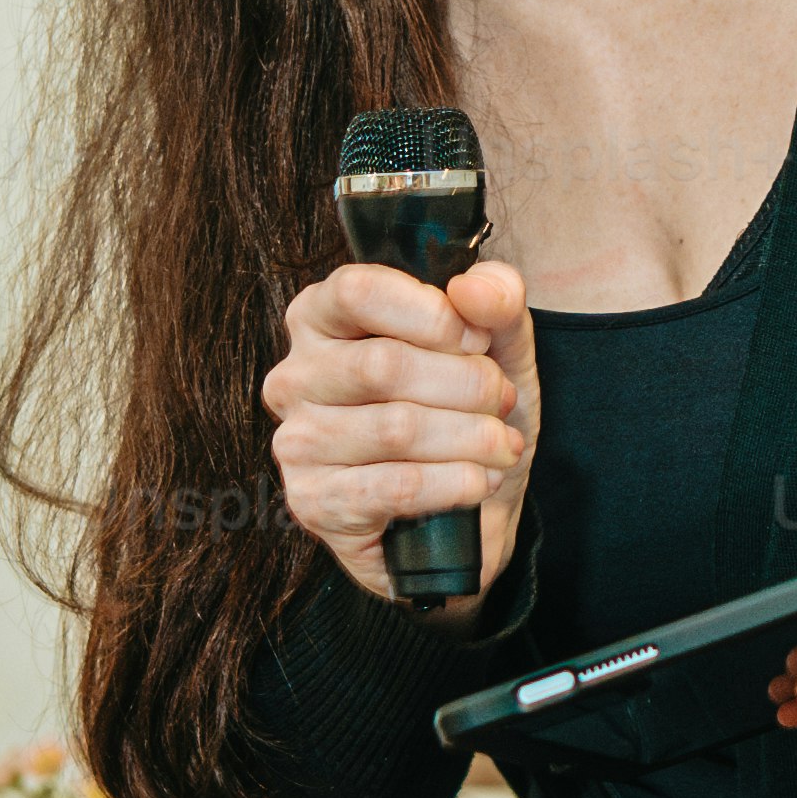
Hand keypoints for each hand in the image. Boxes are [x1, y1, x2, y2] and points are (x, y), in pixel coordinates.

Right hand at [267, 258, 535, 612]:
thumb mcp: (497, 346)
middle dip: (466, 384)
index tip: (479, 342)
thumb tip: (473, 287)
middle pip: (381, 364)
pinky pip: (395, 488)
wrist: (468, 510)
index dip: (433, 316)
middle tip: (502, 401)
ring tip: (502, 445)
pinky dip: (454, 483)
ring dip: (470, 437)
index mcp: (320, 318)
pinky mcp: (314, 503)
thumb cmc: (465, 412)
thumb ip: (496, 300)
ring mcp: (297, 442)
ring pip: (395, 428)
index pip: (358, 292)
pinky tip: (480, 480)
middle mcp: (294, 376)